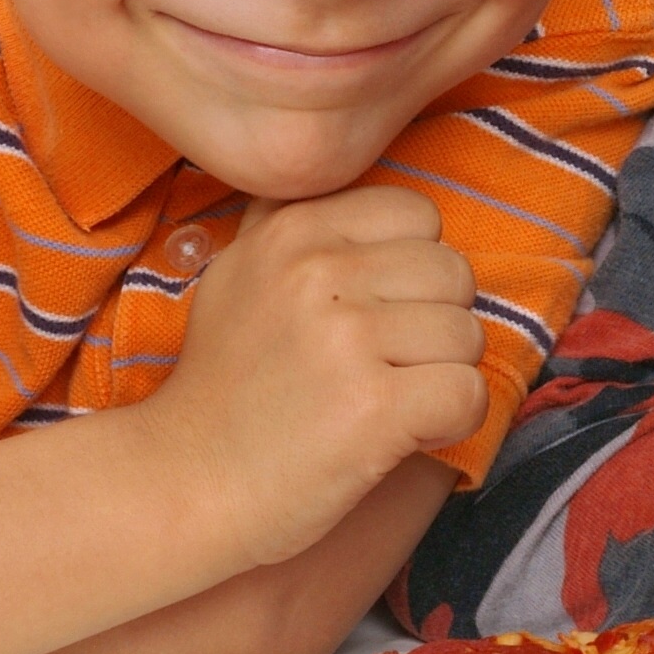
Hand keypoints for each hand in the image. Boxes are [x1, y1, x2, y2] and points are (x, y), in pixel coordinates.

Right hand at [150, 186, 486, 567]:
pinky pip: (468, 393)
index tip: (379, 314)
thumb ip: (290, 221)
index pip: (418, 214)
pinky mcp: (373, 407)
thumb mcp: (239, 275)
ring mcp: (346, 338)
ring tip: (387, 402)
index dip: (414, 270)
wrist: (184, 486)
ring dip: (443, 376)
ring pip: (467, 335)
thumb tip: (343, 167)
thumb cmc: (223, 390)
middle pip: (453, 273)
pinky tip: (406, 434)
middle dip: (437, 325)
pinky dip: (453, 422)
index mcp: (291, 231)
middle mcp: (318, 273)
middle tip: (387, 368)